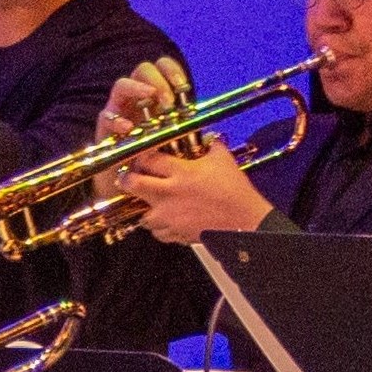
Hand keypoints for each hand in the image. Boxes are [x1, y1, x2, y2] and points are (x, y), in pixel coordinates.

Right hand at [92, 57, 187, 200]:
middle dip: (158, 81)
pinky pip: (107, 116)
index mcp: (155, 92)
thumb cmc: (156, 153)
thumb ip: (184, 122)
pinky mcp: (104, 127)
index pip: (162, 67)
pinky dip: (118, 120)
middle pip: (143, 69)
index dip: (172, 70)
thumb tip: (202, 116)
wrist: (131, 178)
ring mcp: (118, 108)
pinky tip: (129, 128)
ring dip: (138, 89)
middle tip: (168, 101)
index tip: (184, 86)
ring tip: (150, 99)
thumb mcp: (174, 135)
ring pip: (122, 85)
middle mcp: (135, 95)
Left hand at [118, 135, 275, 244]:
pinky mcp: (176, 234)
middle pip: (132, 184)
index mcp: (180, 172)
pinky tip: (167, 221)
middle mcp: (169, 194)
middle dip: (126, 180)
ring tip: (151, 203)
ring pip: (142, 214)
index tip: (141, 158)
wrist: (245, 223)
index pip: (148, 159)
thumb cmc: (235, 192)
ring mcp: (170, 217)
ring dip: (144, 208)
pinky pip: (158, 233)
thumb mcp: (224, 161)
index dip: (141, 156)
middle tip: (128, 178)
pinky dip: (159, 228)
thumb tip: (210, 137)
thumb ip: (212, 146)